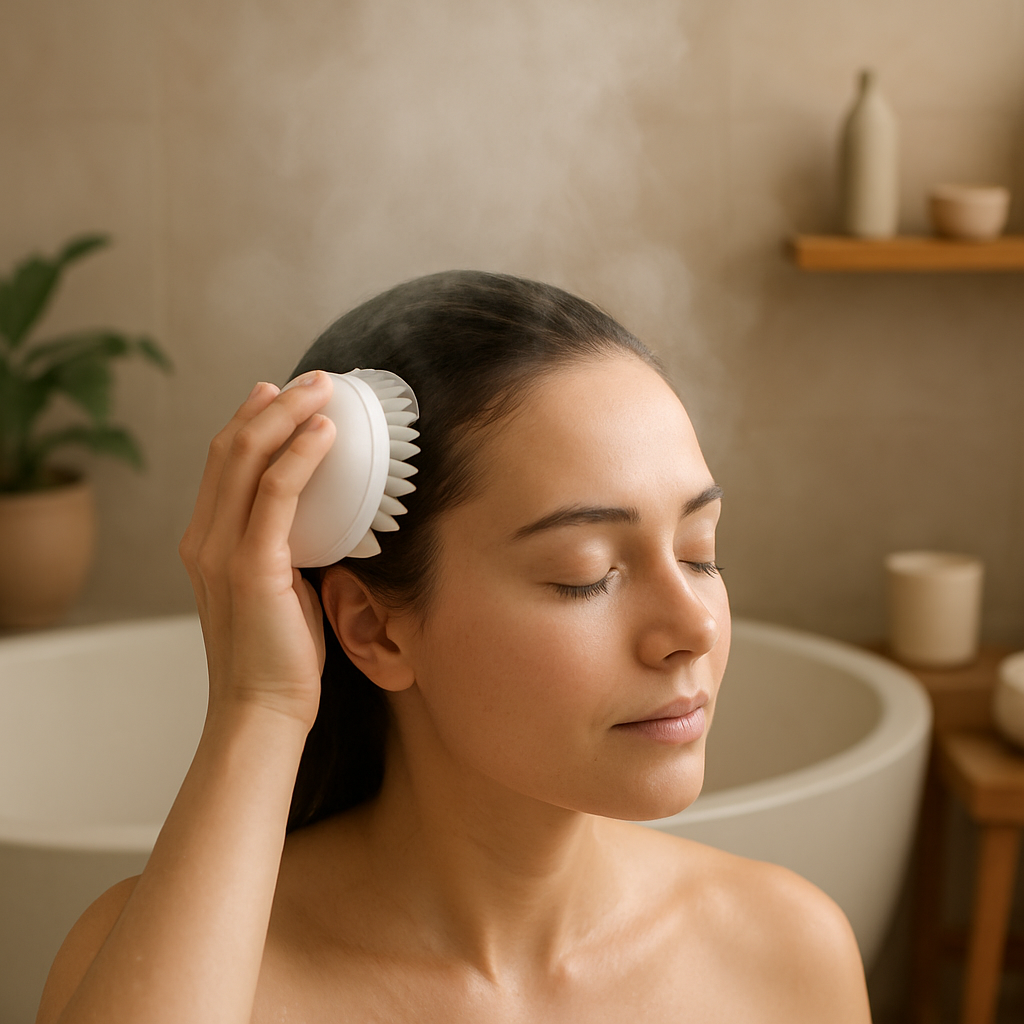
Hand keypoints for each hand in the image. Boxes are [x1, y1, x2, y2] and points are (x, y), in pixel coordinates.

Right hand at [179, 371, 336, 728]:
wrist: (262, 709)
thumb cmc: (278, 655)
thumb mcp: (276, 589)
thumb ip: (281, 549)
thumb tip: (320, 519)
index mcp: (205, 542)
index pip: (223, 463)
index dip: (250, 420)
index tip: (280, 394)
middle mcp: (204, 539)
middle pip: (232, 448)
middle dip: (273, 404)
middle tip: (313, 379)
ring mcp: (223, 550)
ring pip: (250, 458)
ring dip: (289, 415)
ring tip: (324, 388)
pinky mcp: (252, 565)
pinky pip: (277, 493)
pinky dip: (301, 454)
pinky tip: (326, 432)